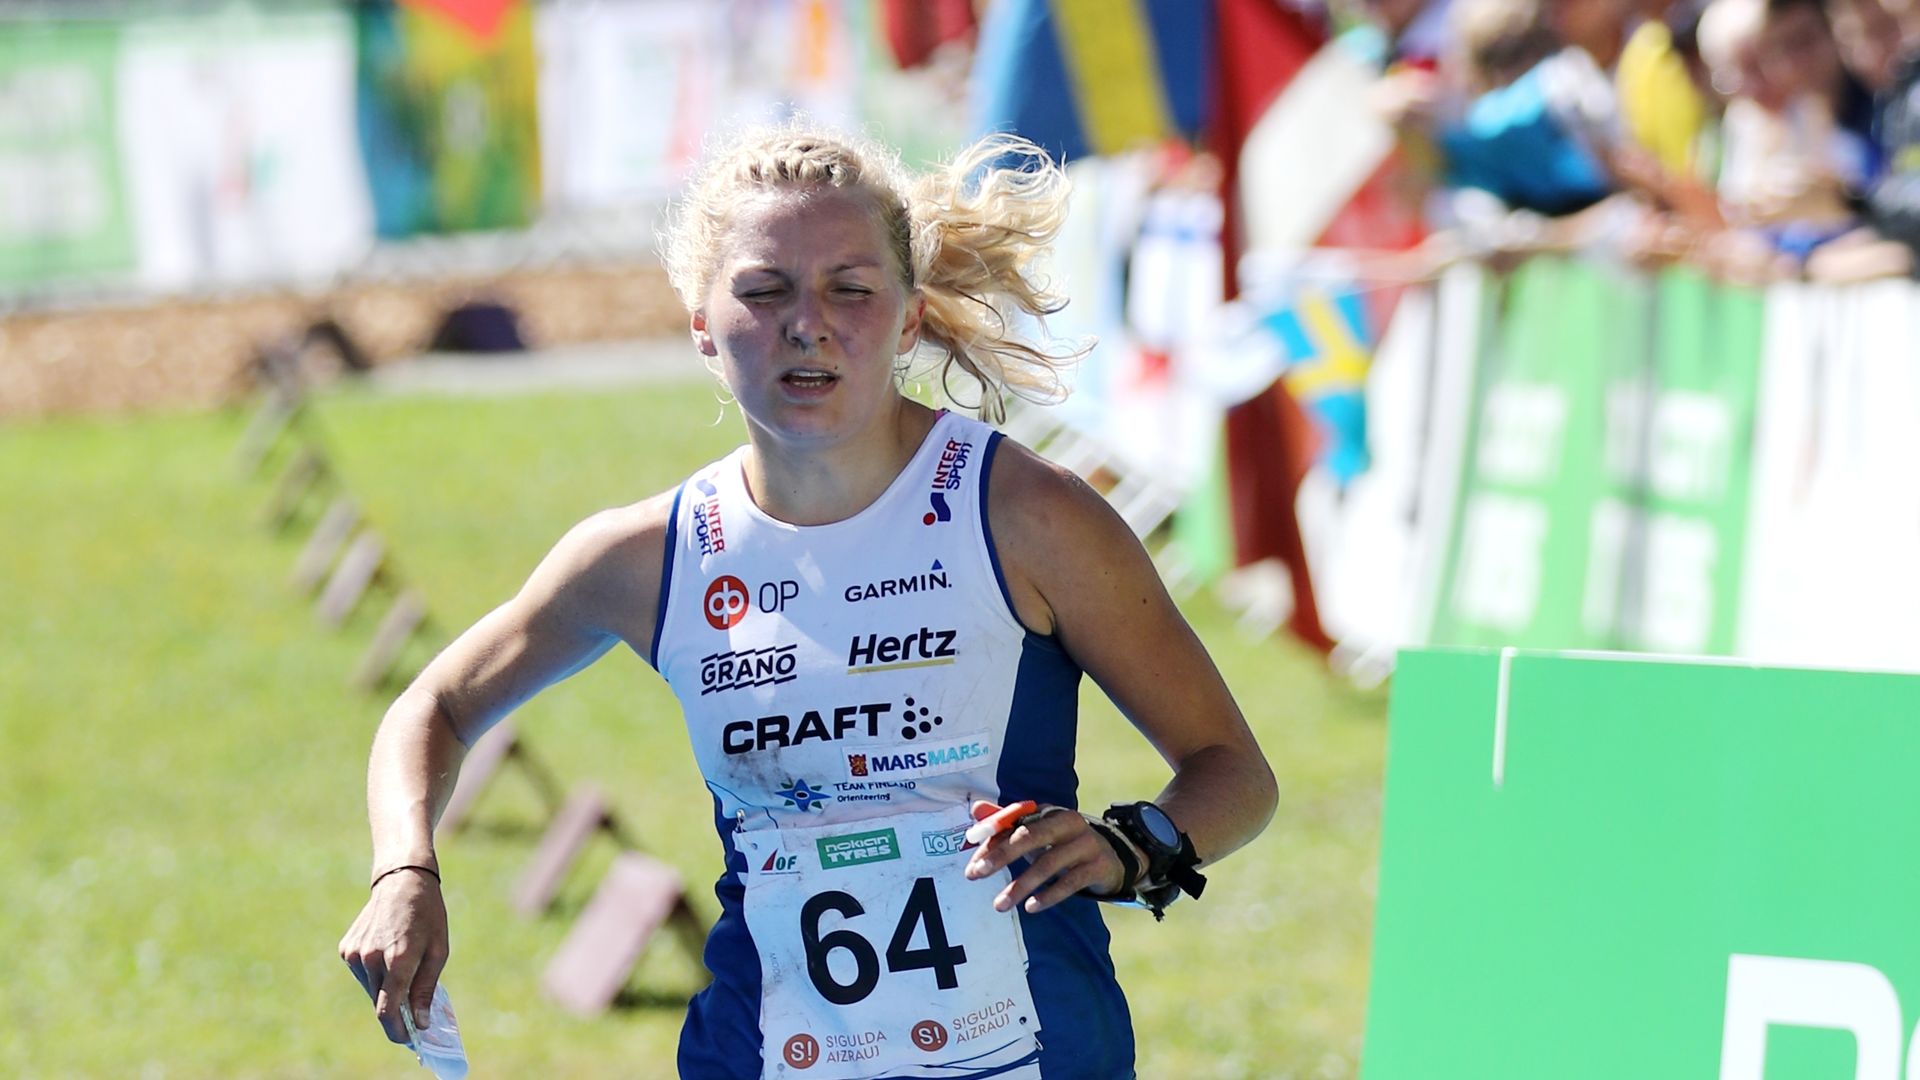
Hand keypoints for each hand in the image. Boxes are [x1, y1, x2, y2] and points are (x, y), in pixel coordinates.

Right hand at [338, 867, 448, 1043]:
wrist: (402, 881)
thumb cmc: (428, 916)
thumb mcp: (438, 951)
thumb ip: (426, 989)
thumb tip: (419, 1022)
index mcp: (398, 959)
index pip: (389, 1010)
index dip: (397, 1031)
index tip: (407, 1039)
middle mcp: (371, 958)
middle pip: (380, 1002)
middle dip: (396, 1011)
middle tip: (412, 1009)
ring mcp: (355, 953)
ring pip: (371, 989)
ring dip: (386, 988)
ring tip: (403, 964)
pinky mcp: (346, 949)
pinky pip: (362, 973)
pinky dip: (375, 973)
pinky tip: (387, 951)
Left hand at [962, 800, 1128, 914]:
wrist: (1115, 857)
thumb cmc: (1066, 844)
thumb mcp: (1039, 832)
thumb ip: (1008, 823)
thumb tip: (976, 809)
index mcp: (1050, 811)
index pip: (1014, 824)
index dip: (991, 843)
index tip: (972, 865)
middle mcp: (1068, 822)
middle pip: (1029, 836)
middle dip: (1000, 855)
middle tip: (976, 874)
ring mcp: (1086, 844)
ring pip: (1048, 863)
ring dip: (1021, 885)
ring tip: (1000, 904)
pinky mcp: (1098, 866)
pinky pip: (1070, 881)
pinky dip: (1050, 895)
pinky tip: (1031, 907)